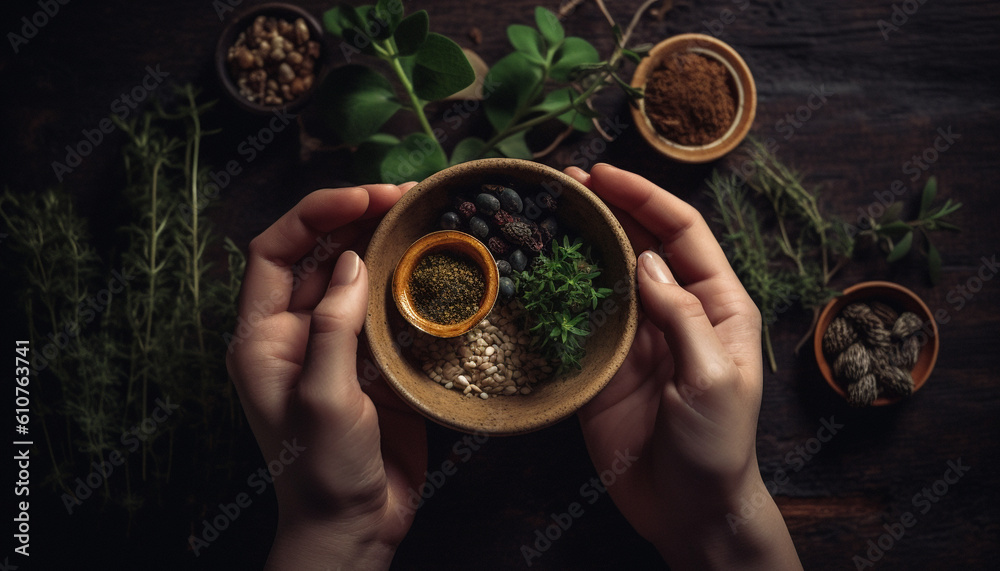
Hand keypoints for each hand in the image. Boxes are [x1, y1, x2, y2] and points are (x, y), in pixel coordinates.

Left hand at [226, 185, 426, 568]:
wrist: (353, 526)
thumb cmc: (322, 471)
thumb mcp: (322, 397)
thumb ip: (333, 326)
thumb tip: (351, 261)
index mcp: (263, 336)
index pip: (275, 250)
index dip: (315, 214)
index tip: (364, 196)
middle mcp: (296, 331)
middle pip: (319, 254)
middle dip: (358, 217)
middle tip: (407, 195)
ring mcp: (337, 345)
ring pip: (356, 276)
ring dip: (386, 244)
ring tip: (424, 217)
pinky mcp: (374, 362)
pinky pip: (387, 310)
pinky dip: (408, 284)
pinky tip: (435, 267)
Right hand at [566, 164, 800, 569]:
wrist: (687, 508)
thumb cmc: (717, 446)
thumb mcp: (712, 377)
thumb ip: (680, 315)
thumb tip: (644, 259)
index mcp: (716, 304)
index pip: (682, 232)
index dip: (644, 197)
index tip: (603, 175)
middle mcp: (675, 309)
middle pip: (639, 242)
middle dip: (606, 208)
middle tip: (562, 183)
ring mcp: (636, 336)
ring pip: (606, 274)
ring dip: (579, 242)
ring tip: (543, 213)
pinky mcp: (603, 364)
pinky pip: (580, 318)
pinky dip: (560, 291)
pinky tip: (536, 270)